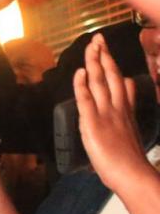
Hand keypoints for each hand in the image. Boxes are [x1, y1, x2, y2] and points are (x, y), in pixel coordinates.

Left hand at [74, 33, 149, 192]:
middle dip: (104, 55)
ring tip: (91, 45)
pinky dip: (82, 84)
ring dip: (94, 62)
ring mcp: (106, 114)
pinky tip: (80, 72)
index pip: (121, 83)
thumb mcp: (129, 132)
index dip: (114, 66)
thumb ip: (126, 114)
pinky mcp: (94, 123)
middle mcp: (117, 108)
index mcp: (125, 111)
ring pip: (100, 82)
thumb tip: (126, 97)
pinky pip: (87, 99)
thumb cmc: (128, 160)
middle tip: (98, 38)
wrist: (132, 175)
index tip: (107, 52)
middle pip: (112, 75)